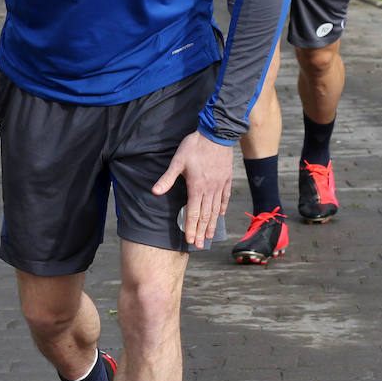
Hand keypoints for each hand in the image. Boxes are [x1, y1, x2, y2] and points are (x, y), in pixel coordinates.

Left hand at [151, 130, 232, 248]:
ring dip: (212, 224)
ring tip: (209, 236)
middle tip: (199, 245)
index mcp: (197, 186)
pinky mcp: (226, 179)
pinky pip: (225, 197)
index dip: (191, 228)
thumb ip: (167, 178)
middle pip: (206, 215)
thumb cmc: (195, 146)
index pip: (194, 213)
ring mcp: (220, 185)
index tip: (190, 241)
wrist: (217, 134)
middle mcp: (210, 189)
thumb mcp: (178, 161)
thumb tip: (155, 192)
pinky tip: (221, 215)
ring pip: (216, 209)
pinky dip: (222, 208)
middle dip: (201, 232)